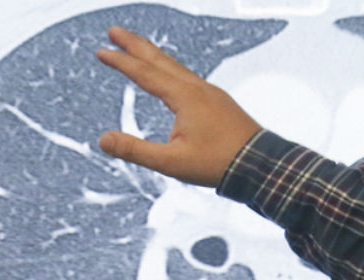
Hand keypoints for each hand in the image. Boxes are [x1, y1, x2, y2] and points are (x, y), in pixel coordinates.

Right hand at [96, 26, 261, 186]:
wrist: (262, 165)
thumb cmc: (219, 164)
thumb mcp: (172, 162)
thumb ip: (136, 151)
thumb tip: (103, 139)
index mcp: (186, 98)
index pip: (145, 74)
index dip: (121, 62)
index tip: (101, 51)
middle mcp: (199, 89)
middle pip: (161, 61)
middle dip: (136, 45)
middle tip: (115, 31)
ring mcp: (212, 94)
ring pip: (177, 68)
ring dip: (155, 56)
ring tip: (139, 49)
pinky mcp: (221, 103)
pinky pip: (190, 79)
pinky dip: (173, 70)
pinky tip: (172, 78)